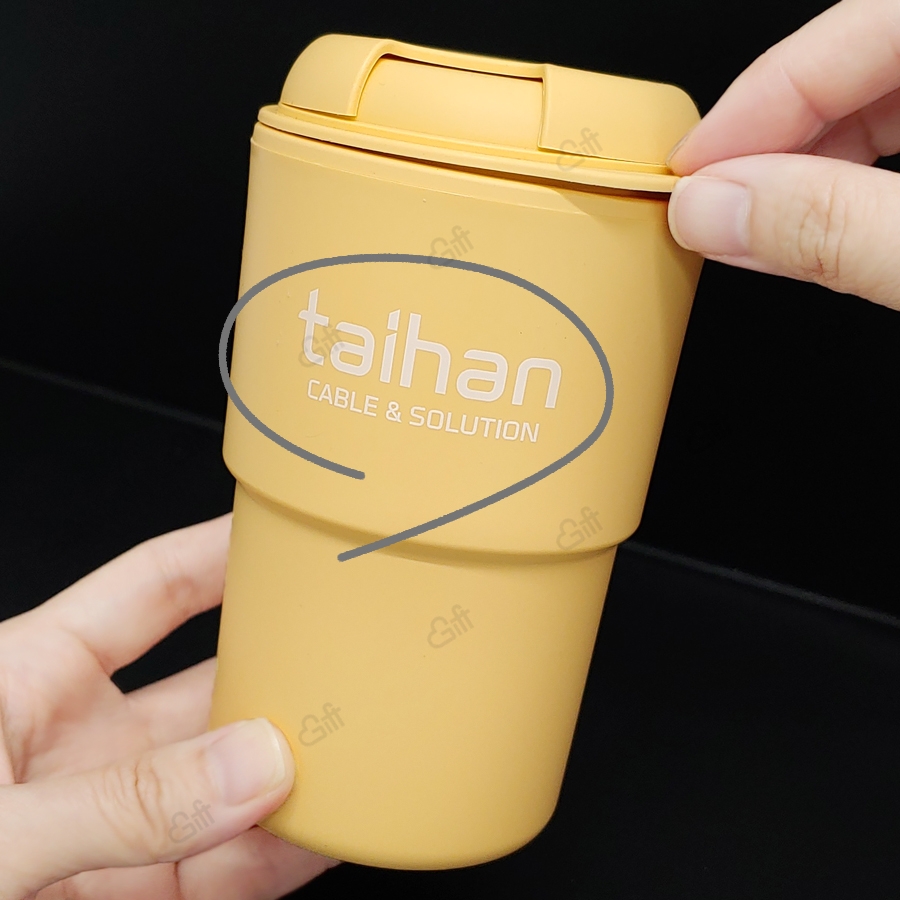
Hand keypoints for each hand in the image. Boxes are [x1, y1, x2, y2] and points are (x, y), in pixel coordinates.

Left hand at [0, 515, 336, 898]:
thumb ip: (118, 801)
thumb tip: (249, 766)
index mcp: (31, 678)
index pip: (154, 589)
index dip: (221, 552)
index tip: (288, 533)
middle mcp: (85, 744)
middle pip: (211, 682)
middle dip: (280, 667)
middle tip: (351, 653)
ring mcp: (115, 823)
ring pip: (229, 780)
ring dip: (292, 767)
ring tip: (362, 744)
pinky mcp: (132, 897)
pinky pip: (225, 868)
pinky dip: (281, 852)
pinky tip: (327, 830)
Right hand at [667, 0, 899, 308]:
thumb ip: (834, 225)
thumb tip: (715, 209)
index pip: (858, 26)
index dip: (759, 96)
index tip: (691, 168)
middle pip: (867, 56)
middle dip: (779, 133)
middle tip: (716, 198)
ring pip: (890, 97)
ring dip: (814, 162)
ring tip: (758, 220)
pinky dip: (861, 183)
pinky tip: (825, 222)